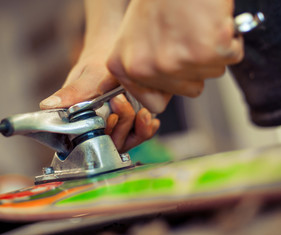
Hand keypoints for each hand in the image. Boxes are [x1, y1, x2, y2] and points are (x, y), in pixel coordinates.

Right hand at [39, 0, 158, 151]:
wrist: (113, 56)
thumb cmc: (96, 64)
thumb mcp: (86, 76)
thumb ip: (72, 92)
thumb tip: (46, 105)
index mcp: (79, 121)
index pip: (87, 142)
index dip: (101, 136)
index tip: (110, 118)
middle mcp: (97, 128)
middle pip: (110, 144)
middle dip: (122, 127)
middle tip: (123, 102)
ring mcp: (114, 127)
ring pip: (126, 141)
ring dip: (137, 130)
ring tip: (143, 114)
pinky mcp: (129, 124)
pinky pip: (138, 134)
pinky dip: (146, 128)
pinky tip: (151, 119)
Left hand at [107, 0, 243, 112]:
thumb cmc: (158, 1)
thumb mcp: (133, 39)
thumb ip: (142, 71)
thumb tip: (159, 100)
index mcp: (124, 67)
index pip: (155, 104)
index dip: (170, 87)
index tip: (174, 69)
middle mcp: (146, 69)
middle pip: (188, 90)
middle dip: (193, 67)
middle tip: (186, 37)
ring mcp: (176, 62)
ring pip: (210, 75)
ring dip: (209, 53)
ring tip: (196, 26)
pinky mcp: (207, 51)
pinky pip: (230, 58)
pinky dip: (229, 41)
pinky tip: (212, 23)